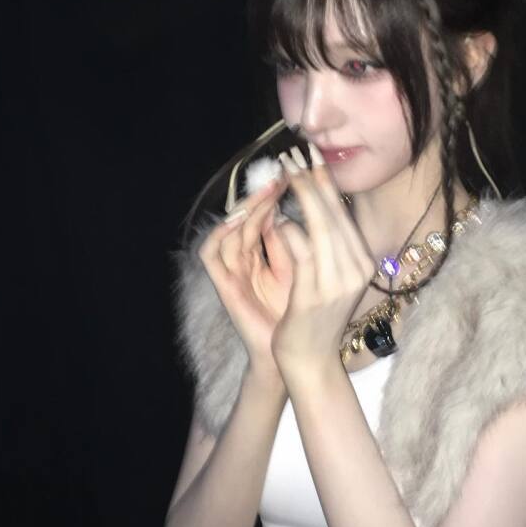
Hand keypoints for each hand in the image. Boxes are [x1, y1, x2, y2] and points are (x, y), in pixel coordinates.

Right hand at [198, 174, 292, 376]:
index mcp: (264, 251)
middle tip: (285, 170)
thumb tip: (315, 203)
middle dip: (265, 192)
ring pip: (229, 227)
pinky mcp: (223, 286)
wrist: (296, 357)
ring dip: (246, 206)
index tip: (302, 170)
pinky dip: (221, 232)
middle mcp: (245, 257)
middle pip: (247, 215)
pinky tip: (241, 218)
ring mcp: (231, 271)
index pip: (267, 212)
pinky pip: (210, 253)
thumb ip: (306, 241)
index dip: (281, 191)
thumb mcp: (311, 271)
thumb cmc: (305, 314)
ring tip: (267, 188)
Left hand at [271, 144, 376, 378]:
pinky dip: (290, 232)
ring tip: (284, 173)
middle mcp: (357, 269)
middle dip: (311, 179)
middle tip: (293, 154)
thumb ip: (328, 245)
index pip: (343, 214)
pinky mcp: (315, 294)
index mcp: (363, 262)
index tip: (312, 154)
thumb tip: (314, 205)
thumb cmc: (316, 317)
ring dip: (300, 196)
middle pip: (333, 214)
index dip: (326, 181)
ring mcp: (338, 282)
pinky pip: (302, 251)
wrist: (311, 361)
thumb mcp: (331, 276)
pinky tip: (278, 220)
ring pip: (320, 226)